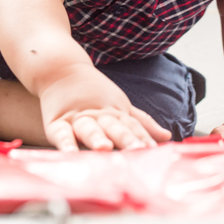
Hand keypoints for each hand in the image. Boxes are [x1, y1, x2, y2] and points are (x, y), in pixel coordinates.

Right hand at [38, 66, 172, 151]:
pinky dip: (65, 143)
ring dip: (97, 137)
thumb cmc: (94, 93)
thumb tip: (167, 137)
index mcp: (115, 112)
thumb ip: (142, 123)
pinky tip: (70, 154)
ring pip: (89, 128)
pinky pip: (61, 133)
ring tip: (104, 148)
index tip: (154, 151)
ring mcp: (78, 118)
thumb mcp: (120, 105)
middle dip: (126, 138)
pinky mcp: (56, 122)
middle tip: (137, 149)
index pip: (132, 125)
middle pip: (114, 126)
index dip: (143, 137)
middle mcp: (99, 115)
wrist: (60, 69)